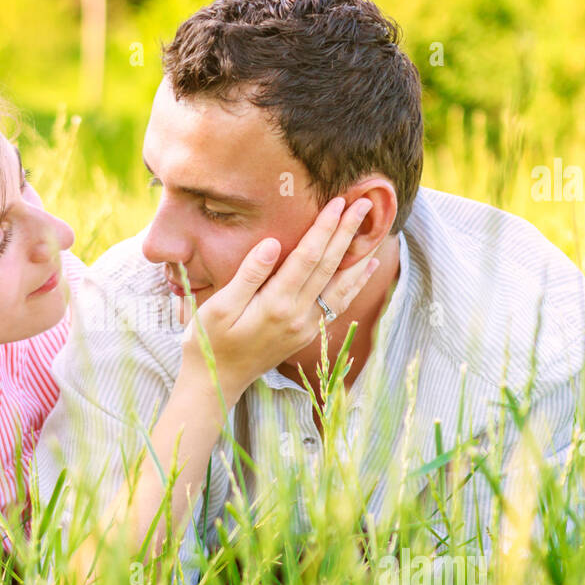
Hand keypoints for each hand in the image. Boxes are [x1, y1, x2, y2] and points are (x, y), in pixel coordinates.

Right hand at [179, 195, 378, 401]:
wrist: (218, 382)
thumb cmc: (209, 341)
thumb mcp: (219, 307)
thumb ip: (248, 275)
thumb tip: (271, 244)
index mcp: (275, 304)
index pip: (307, 258)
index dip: (324, 228)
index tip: (337, 203)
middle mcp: (298, 315)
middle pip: (329, 267)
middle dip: (347, 232)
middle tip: (364, 203)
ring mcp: (306, 326)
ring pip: (341, 286)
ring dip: (358, 256)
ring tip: (375, 230)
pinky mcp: (307, 333)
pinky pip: (338, 303)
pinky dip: (355, 283)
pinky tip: (366, 268)